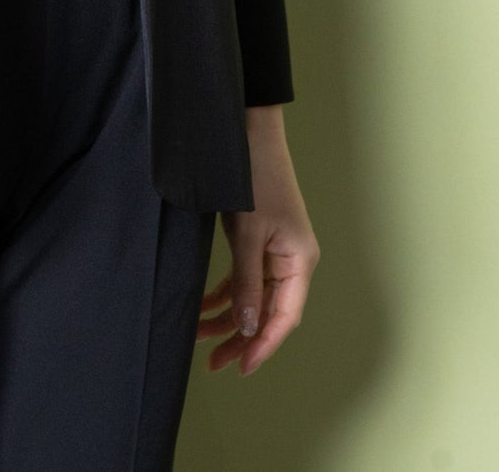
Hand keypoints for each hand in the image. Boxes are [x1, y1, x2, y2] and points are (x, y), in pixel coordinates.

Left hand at [197, 104, 319, 376]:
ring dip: (230, 317)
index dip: (263, 345)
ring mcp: (276, 250)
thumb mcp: (248, 233)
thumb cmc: (253, 177)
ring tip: (201, 337)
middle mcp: (292, 260)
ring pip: (254, 297)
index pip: (284, 317)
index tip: (241, 368)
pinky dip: (226, 292)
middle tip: (215, 362)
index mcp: (299, 262)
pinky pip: (245, 277)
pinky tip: (206, 306)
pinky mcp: (259, 239)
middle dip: (242, 337)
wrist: (249, 132)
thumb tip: (246, 327)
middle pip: (269, 312)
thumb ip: (247, 281)